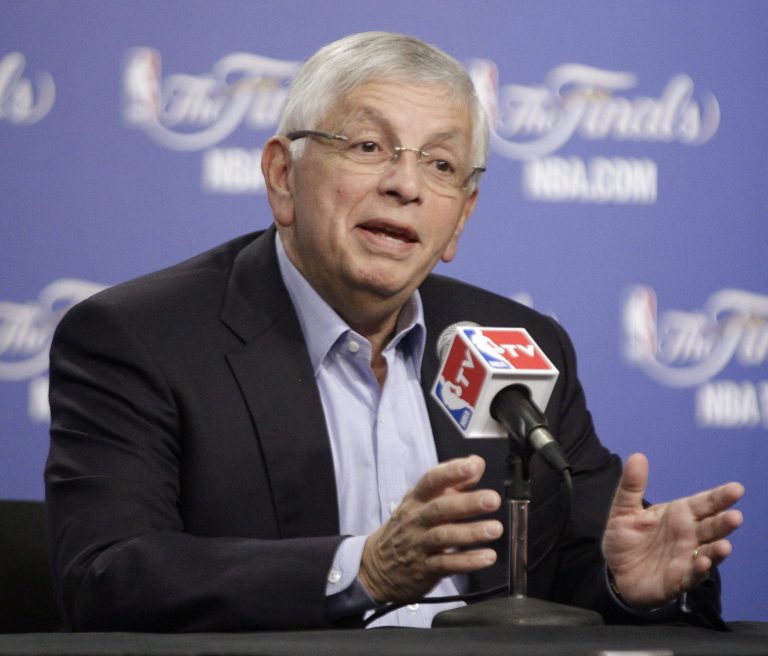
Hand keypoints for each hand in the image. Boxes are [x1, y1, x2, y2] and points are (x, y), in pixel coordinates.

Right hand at [358, 455, 502, 603]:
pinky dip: (468, 561)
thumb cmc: (408, 527)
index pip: (431, 480)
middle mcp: (416, 519)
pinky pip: (447, 565)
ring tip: (495, 529)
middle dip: (467, 502)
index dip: (451, 472)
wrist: (377, 566)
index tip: (472, 465)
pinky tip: (487, 556)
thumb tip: (476, 464)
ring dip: (471, 532)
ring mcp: (418, 545)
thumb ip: (452, 483)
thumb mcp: (422, 501)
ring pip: (444, 536)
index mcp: (416, 499)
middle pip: (440, 508)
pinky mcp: (425, 569)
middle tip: (492, 499)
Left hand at [602, 452, 743, 607]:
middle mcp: (688, 535)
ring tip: (725, 545)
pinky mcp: (678, 579)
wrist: (615, 572)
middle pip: (711, 527)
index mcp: (679, 514)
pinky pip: (692, 575)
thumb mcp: (624, 509)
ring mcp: (686, 558)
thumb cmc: (626, 538)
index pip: (703, 504)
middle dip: (724, 523)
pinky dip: (699, 570)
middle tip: (735, 516)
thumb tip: (637, 455)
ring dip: (717, 550)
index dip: (719, 497)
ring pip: (708, 552)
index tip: (736, 489)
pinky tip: (703, 563)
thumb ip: (631, 486)